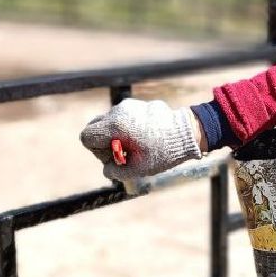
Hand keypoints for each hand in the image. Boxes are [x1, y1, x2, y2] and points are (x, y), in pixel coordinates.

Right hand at [79, 99, 203, 182]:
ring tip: (135, 146)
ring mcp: (128, 106)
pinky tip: (143, 138)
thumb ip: (116, 172)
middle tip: (123, 153)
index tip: (115, 157)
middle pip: (95, 127)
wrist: (188, 133)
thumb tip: (108, 169)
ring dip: (115, 135)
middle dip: (103, 143)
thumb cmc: (163, 152)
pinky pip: (122, 117)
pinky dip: (125, 129)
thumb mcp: (138, 168)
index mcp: (116, 125)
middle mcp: (118, 112)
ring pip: (108, 122)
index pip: (87, 136)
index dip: (97, 151)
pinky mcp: (137, 104)